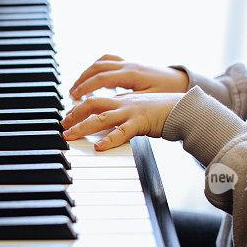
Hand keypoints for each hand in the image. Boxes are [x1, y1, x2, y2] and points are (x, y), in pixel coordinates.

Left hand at [61, 92, 183, 150]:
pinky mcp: (141, 122)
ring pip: (100, 118)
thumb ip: (123, 117)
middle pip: (92, 104)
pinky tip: (99, 147)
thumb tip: (108, 128)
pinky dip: (109, 140)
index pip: (95, 101)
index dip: (78, 108)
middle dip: (74, 115)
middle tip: (62, 126)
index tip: (67, 117)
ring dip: (82, 127)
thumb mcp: (139, 111)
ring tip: (70, 136)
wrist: (185, 108)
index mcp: (122, 99)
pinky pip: (122, 132)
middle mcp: (123, 103)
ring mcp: (131, 112)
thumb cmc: (163, 112)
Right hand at [69, 54, 188, 99]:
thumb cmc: (169, 95)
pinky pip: (109, 61)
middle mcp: (129, 65)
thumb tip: (105, 109)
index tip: (74, 97)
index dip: (85, 88)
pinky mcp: (132, 64)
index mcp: (132, 74)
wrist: (183, 84)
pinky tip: (94, 79)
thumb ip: (125, 104)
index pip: (101, 78)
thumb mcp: (146, 102)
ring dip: (87, 73)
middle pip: (97, 68)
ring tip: (78, 86)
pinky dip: (97, 68)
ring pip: (101, 62)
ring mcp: (130, 62)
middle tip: (70, 94)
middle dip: (81, 80)